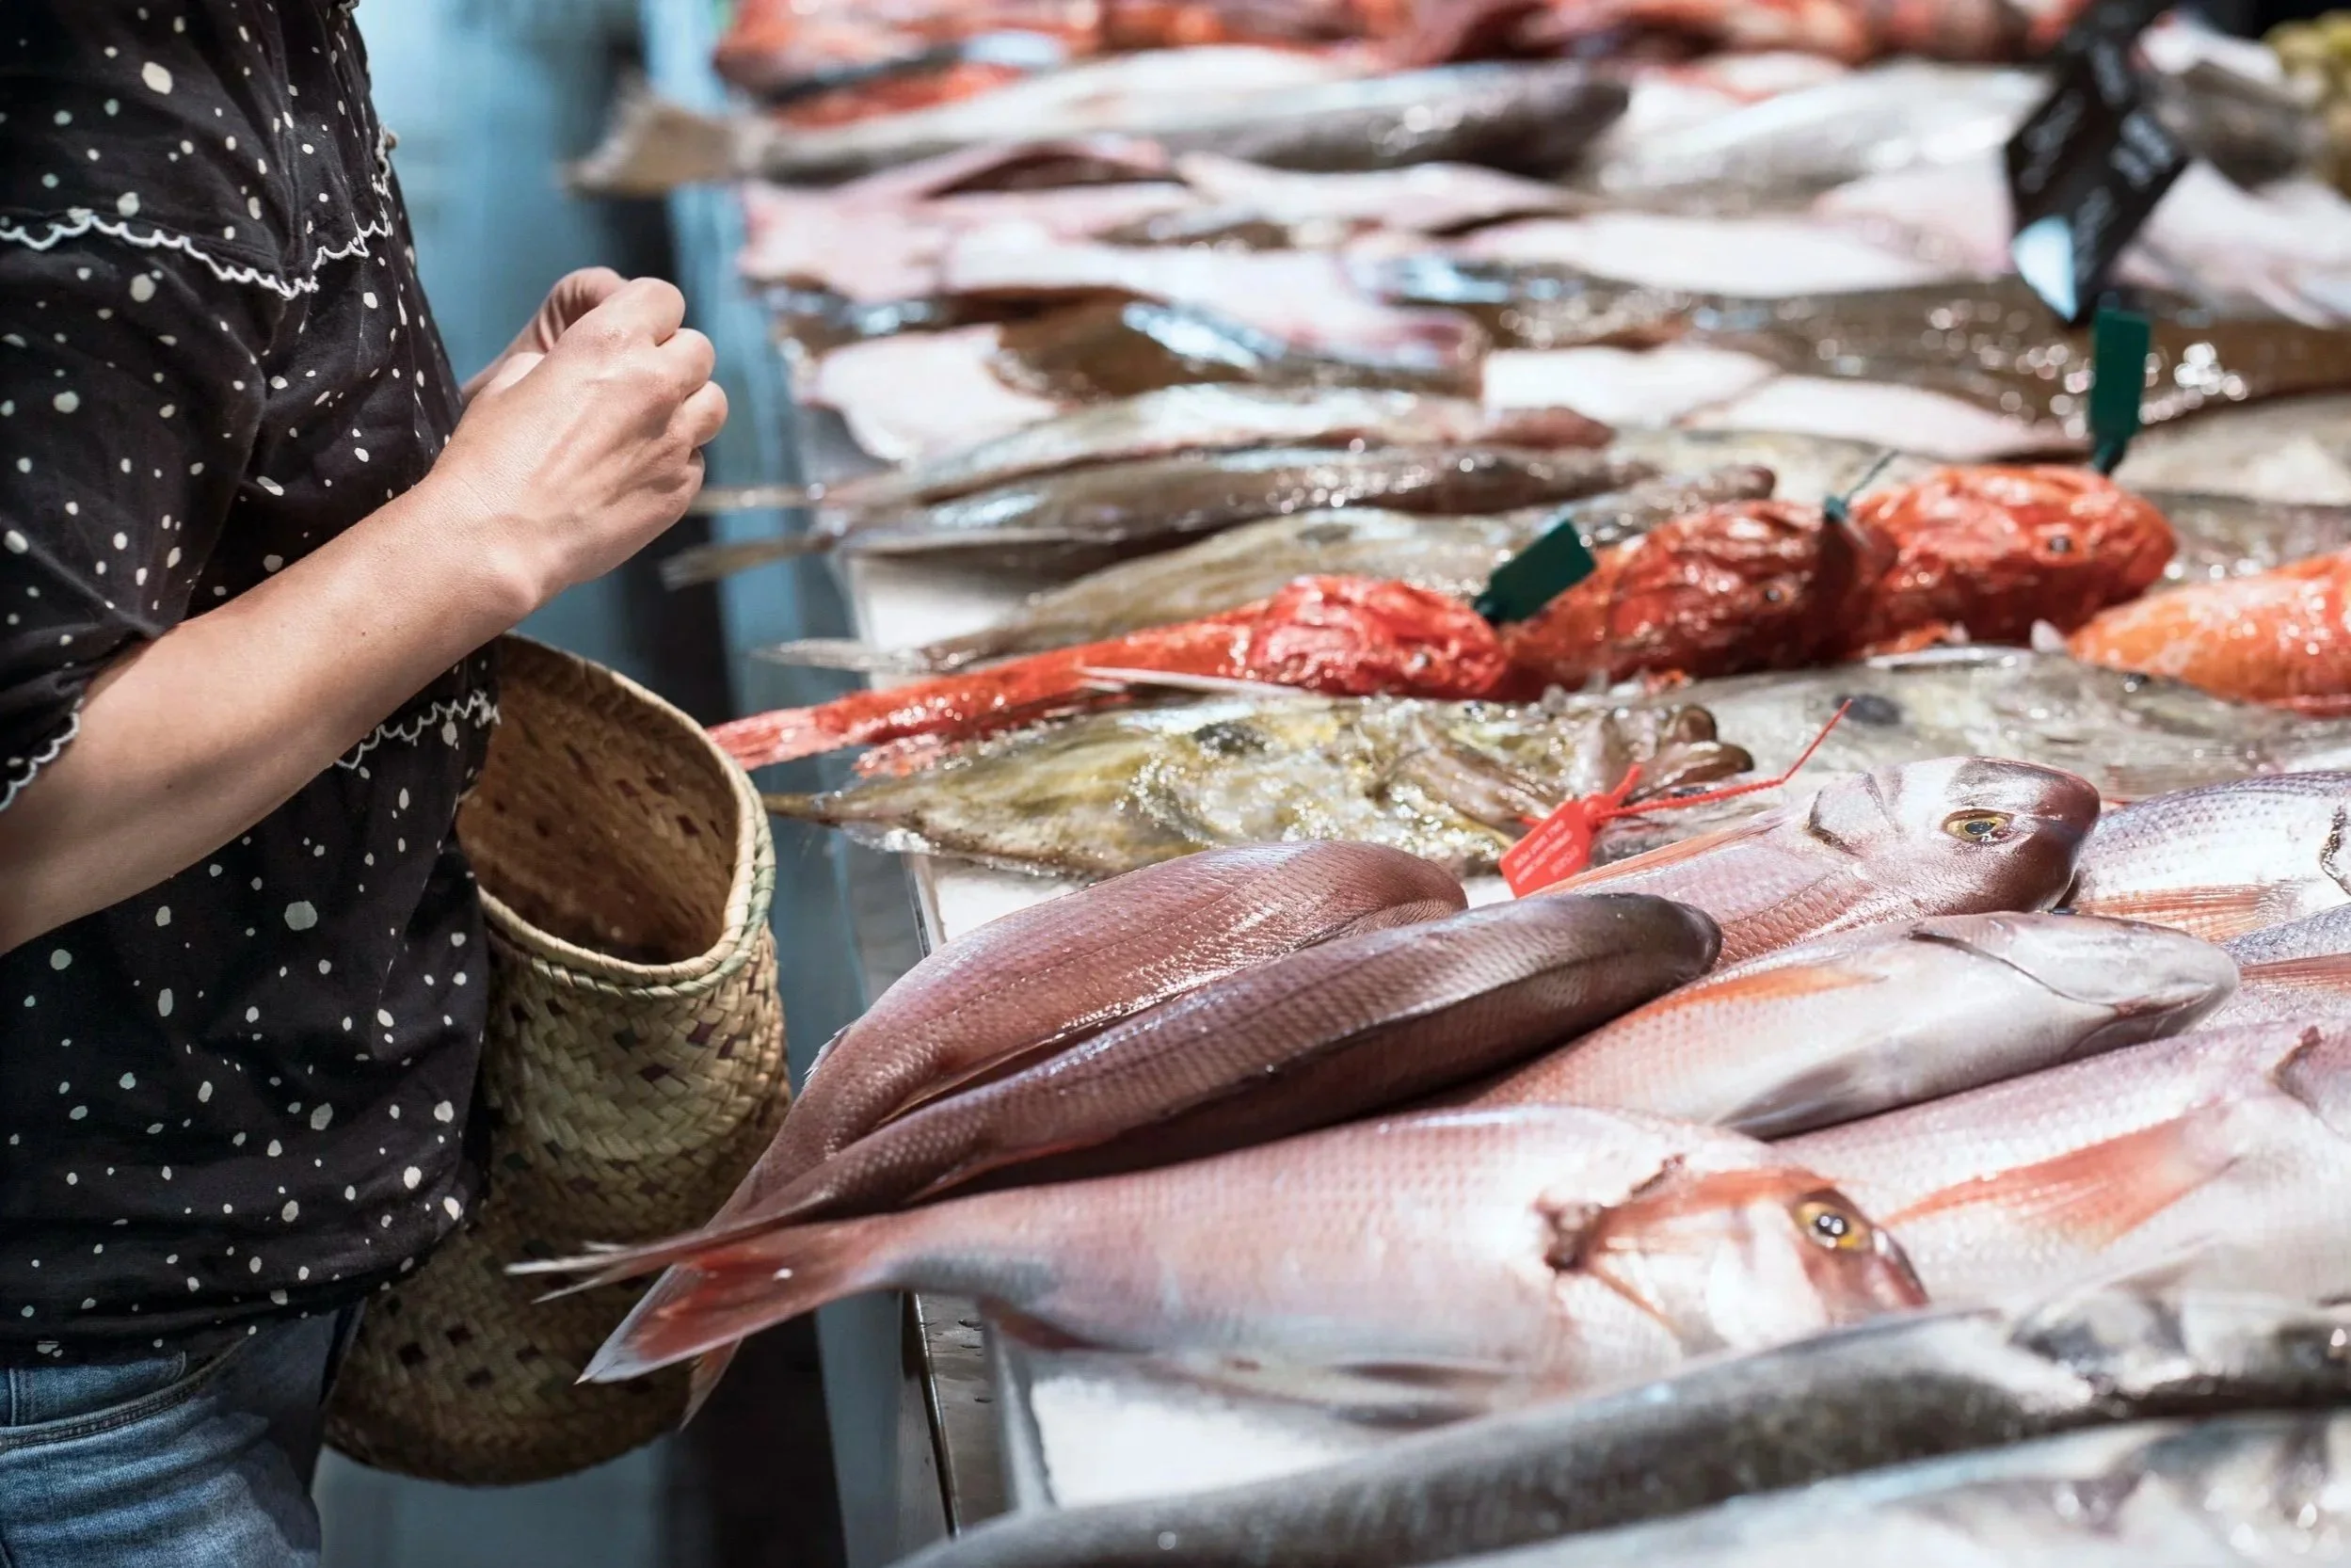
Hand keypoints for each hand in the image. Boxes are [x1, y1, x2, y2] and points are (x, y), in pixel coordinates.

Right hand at [423, 276, 728, 611]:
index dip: (649, 313)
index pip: (665, 297)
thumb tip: (579, 362)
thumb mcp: (511, 378)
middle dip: (673, 359)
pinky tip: (636, 472)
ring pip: (714, 404)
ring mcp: (675, 440)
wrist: (500, 537)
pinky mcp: (680, 489)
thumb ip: (564, 358)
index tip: (633, 333)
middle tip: (639, 383)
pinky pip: (698, 459)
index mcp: (611, 342)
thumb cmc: (491, 455)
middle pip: (699, 349)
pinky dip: (676, 460)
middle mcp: (655, 385)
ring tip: (648, 427)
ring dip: (688, 407)